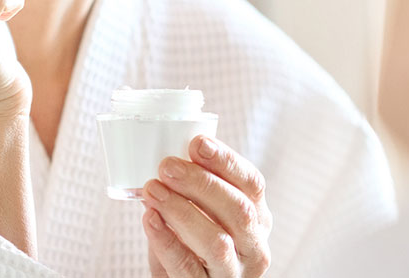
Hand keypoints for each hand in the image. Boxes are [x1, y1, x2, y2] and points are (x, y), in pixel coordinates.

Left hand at [140, 136, 271, 277]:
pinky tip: (150, 220)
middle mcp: (254, 247)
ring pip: (216, 242)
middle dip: (201, 183)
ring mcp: (233, 274)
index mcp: (258, 218)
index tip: (197, 143)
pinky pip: (187, 267)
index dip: (226, 161)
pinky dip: (166, 241)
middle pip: (238, 210)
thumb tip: (166, 158)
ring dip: (181, 211)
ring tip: (153, 191)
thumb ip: (192, 190)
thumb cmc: (193, 245)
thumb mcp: (203, 216)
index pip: (252, 184)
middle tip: (167, 166)